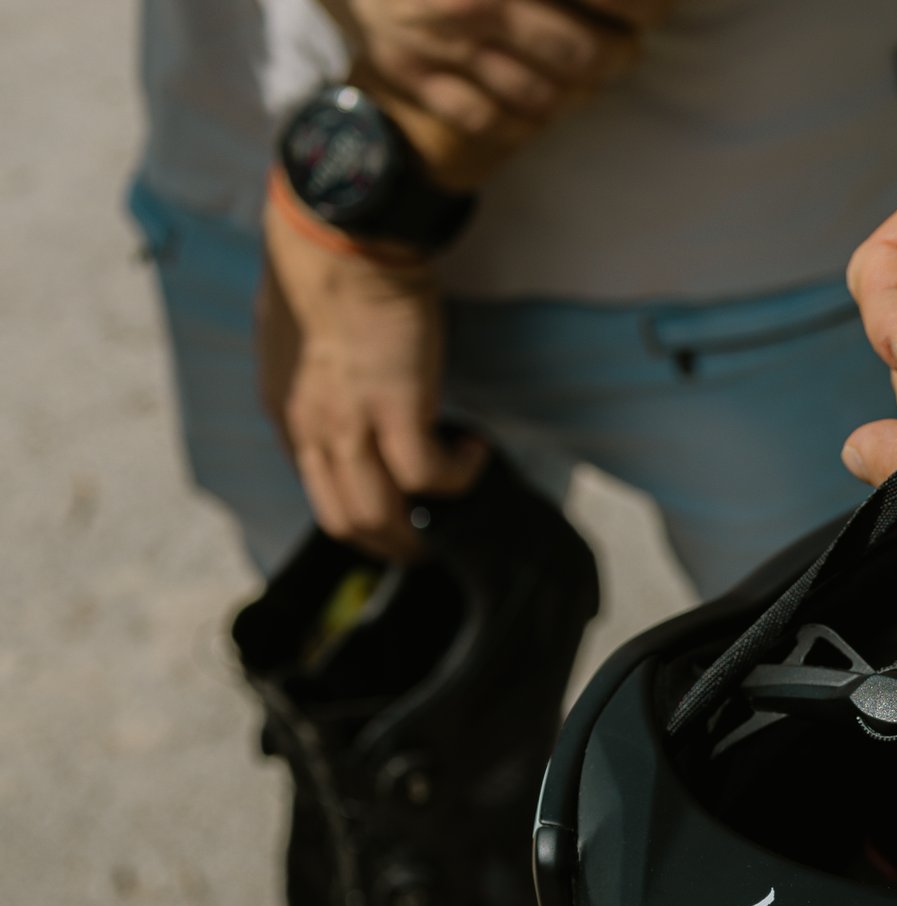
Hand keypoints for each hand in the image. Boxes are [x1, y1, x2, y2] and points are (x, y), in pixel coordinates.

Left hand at [259, 208, 485, 558]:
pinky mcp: (396, 409)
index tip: (396, 505)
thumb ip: (316, 379)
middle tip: (426, 540)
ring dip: (420, 528)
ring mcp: (350, 424)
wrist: (338, 235)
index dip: (360, 511)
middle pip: (344, 521)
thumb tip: (347, 395)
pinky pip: (429, 475)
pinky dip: (458, 476)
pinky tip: (475, 450)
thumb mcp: (299, 338)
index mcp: (287, 413)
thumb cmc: (323, 268)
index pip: (317, 491)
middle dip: (390, 543)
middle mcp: (311, 429)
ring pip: (380, 514)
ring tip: (454, 510)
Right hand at [330, 0, 652, 144]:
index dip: (643, 6)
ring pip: (544, 95)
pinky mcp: (415, 77)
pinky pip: (494, 120)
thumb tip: (631, 1)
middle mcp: (473, 4)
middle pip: (582, 53)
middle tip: (627, 47)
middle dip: (618, 55)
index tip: (656, 11)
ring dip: (579, 91)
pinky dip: (527, 116)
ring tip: (589, 74)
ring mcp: (442, 46)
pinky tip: (541, 99)